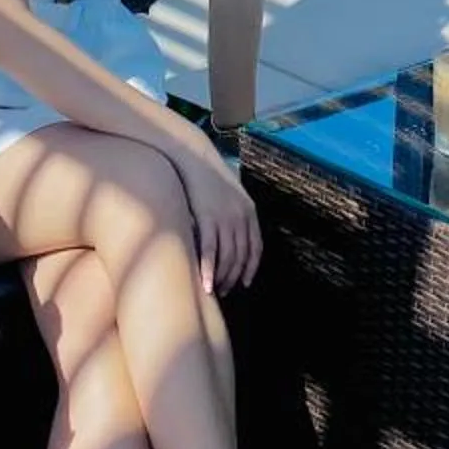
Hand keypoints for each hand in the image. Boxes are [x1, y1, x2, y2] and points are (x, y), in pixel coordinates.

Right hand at [173, 137, 263, 295]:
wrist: (193, 157)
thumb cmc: (208, 177)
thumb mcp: (231, 193)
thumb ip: (236, 214)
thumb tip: (233, 236)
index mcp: (249, 211)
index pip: (255, 248)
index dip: (251, 268)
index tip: (244, 283)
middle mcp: (241, 217)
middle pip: (241, 256)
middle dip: (234, 277)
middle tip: (225, 291)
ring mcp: (224, 218)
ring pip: (227, 257)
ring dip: (222, 278)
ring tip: (214, 290)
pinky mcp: (206, 219)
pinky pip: (210, 251)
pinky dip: (208, 270)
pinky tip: (205, 284)